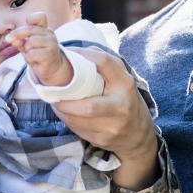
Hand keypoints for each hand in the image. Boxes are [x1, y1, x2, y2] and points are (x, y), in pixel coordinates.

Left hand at [6, 13, 72, 86]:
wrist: (51, 70)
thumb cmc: (38, 56)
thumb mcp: (26, 47)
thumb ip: (19, 41)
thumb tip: (9, 38)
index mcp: (44, 29)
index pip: (41, 17)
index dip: (32, 18)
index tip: (27, 22)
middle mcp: (49, 34)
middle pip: (30, 29)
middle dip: (17, 34)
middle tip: (8, 39)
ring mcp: (51, 43)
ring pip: (30, 42)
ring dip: (26, 50)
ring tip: (30, 55)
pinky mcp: (50, 54)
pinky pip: (32, 53)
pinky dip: (29, 58)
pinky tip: (35, 61)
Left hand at [52, 48, 158, 189]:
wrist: (138, 135)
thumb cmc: (125, 100)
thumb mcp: (122, 79)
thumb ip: (104, 63)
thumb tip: (76, 53)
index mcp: (125, 85)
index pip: (104, 63)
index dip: (83, 55)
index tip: (67, 54)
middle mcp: (120, 107)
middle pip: (88, 106)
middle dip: (66, 101)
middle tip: (54, 92)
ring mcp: (111, 127)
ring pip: (78, 120)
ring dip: (62, 111)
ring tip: (56, 101)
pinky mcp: (102, 139)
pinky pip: (77, 129)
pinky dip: (67, 120)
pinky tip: (65, 113)